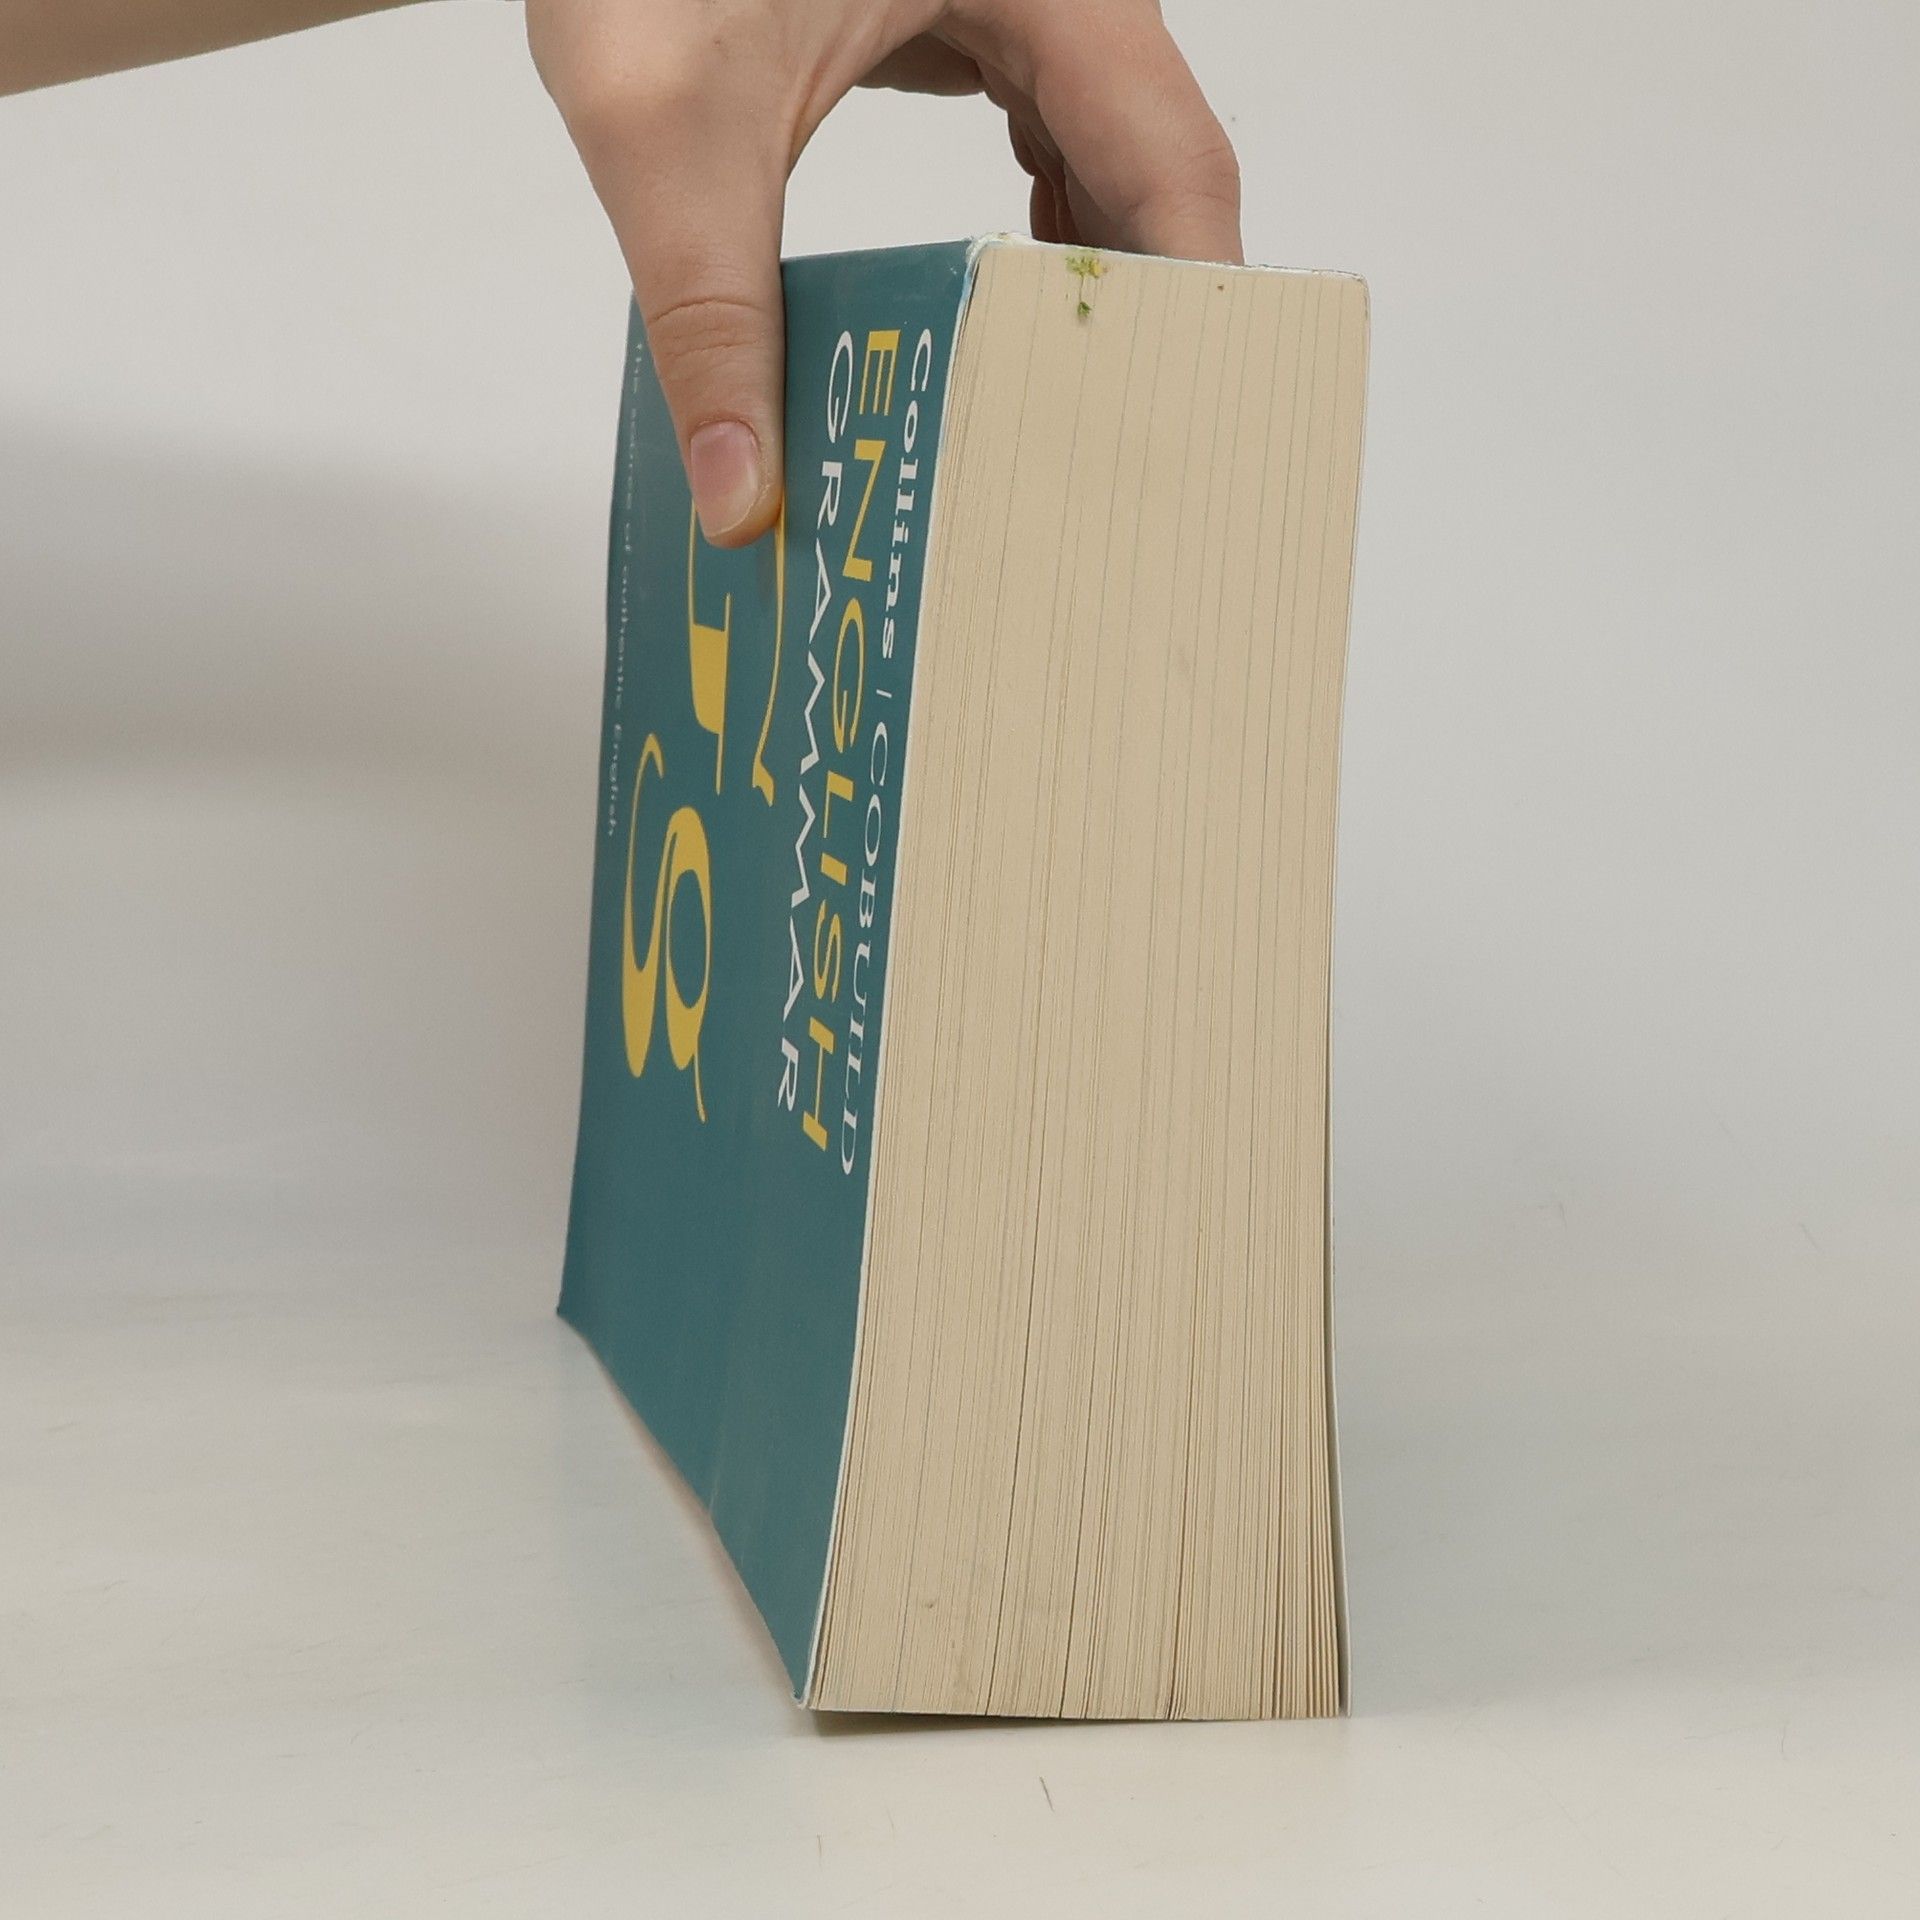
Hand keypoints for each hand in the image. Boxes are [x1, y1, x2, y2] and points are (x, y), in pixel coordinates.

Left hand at [524, 0, 1239, 545]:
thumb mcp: (668, 125)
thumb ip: (709, 316)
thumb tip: (742, 497)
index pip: (1175, 167)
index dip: (1186, 310)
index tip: (1171, 441)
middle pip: (1155, 171)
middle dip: (1135, 316)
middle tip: (1114, 464)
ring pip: (1107, 154)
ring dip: (1088, 280)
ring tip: (1064, 417)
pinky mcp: (961, 9)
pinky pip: (1043, 127)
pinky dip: (1034, 229)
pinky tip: (1002, 317)